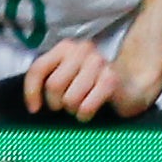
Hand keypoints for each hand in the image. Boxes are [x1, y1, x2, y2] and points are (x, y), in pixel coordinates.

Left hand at [18, 37, 151, 121]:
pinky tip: (89, 112)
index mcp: (67, 47)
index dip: (31, 92)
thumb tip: (33, 104)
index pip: (39, 69)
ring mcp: (99, 63)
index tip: (34, 109)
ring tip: (80, 106)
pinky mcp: (112, 80)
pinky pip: (86, 106)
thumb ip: (47, 80)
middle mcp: (83, 50)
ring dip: (73, 109)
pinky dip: (84, 115)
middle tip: (66, 105)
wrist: (130, 84)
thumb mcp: (65, 76)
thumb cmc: (90, 84)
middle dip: (56, 103)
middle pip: (54, 86)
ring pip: (70, 98)